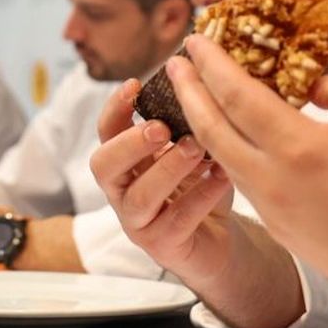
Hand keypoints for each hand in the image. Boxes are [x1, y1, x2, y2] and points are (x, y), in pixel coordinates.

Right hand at [86, 79, 238, 286]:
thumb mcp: (190, 151)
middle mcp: (122, 192)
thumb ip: (185, 125)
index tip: (135, 84)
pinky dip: (202, 194)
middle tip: (161, 127)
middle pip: (104, 166)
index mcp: (125, 163)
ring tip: (196, 147)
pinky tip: (222, 175)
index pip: (106, 133)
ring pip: (139, 196)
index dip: (115, 109)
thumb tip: (197, 81)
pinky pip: (178, 219)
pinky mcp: (163, 246)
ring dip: (168, 168)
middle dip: (130, 143)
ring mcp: (139, 222)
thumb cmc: (201, 188)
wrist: (220, 242)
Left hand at [172, 34, 327, 307]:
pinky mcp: (283, 233)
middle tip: (173, 64)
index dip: (211, 64)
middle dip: (187, 92)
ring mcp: (274, 212)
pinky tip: (236, 141)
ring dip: (204, 126)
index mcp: (300, 147)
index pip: (237, 95)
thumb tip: (310, 85)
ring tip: (198, 98)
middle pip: (211, 130)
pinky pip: (247, 186)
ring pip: (224, 160)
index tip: (194, 40)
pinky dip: (231, 156)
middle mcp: (274, 182)